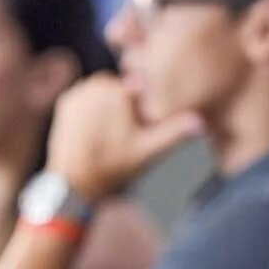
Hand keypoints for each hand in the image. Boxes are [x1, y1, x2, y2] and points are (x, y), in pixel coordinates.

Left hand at [47, 75, 203, 200]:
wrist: (75, 183)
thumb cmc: (115, 166)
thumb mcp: (149, 150)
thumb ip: (174, 132)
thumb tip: (202, 123)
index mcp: (117, 91)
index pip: (142, 90)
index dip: (145, 110)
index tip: (140, 130)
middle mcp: (95, 85)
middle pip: (123, 89)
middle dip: (126, 107)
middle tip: (125, 136)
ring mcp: (78, 92)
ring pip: (105, 92)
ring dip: (110, 108)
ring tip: (110, 136)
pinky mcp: (66, 101)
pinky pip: (88, 99)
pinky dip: (93, 111)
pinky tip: (96, 133)